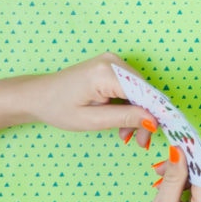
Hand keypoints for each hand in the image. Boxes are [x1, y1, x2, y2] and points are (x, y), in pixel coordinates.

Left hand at [24, 52, 154, 148]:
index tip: (162, 133)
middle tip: (141, 141)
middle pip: (144, 91)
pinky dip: (131, 104)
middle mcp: (112, 61)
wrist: (38, 95)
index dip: (156, 112)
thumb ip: (124, 118)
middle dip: (146, 116)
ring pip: (140, 90)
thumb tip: (154, 121)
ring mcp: (113, 60)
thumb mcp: (91, 120)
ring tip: (127, 134)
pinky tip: (123, 120)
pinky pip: (132, 86)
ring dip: (138, 112)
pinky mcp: (112, 65)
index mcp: (105, 72)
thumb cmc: (58, 108)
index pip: (144, 92)